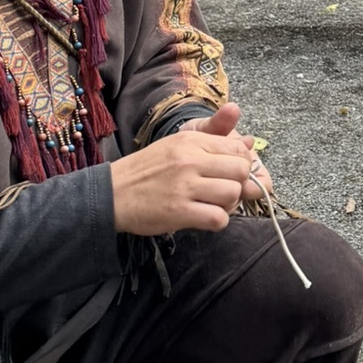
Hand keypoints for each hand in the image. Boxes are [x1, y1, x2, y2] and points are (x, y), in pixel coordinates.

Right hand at [111, 101, 266, 235]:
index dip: (241, 164)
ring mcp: (184, 186)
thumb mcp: (178, 144)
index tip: (230, 174)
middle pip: (241, 171)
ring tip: (213, 204)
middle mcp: (190, 160)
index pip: (238, 149)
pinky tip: (204, 217)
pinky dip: (218, 221)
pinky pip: (218, 218)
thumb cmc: (148, 170)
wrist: (112, 193)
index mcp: (192, 141)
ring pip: (233, 194)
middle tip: (223, 191)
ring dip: (229, 204)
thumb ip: (215, 140)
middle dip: (239, 184)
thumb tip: (250, 142)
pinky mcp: (179, 212)